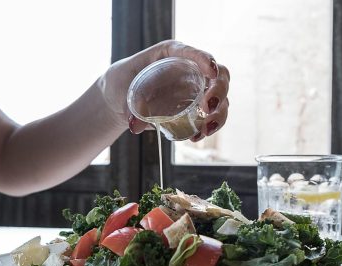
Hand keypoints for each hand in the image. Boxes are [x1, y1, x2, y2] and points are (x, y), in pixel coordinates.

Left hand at [98, 40, 229, 140]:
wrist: (120, 98)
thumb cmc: (121, 83)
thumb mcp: (121, 89)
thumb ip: (129, 106)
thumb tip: (135, 126)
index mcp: (172, 54)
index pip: (193, 53)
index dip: (205, 59)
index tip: (211, 71)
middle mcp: (191, 70)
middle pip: (219, 75)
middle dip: (219, 91)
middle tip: (208, 107)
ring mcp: (197, 89)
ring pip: (221, 98)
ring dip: (219, 115)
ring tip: (206, 130)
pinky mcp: (197, 108)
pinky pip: (212, 116)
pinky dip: (210, 127)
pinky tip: (197, 137)